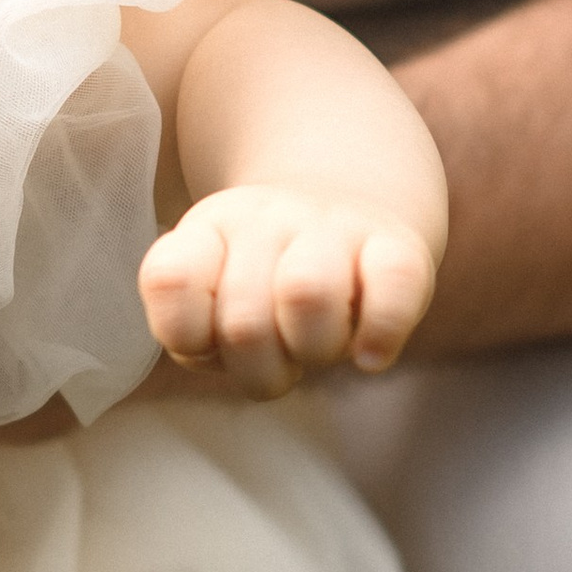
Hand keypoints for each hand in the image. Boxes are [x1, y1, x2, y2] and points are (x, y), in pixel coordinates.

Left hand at [139, 186, 437, 400]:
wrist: (346, 203)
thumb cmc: (264, 278)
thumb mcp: (210, 299)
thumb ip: (187, 327)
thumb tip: (206, 342)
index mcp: (210, 230)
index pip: (171, 281)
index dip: (190, 335)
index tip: (213, 340)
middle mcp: (267, 220)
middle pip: (244, 324)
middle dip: (261, 368)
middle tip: (281, 353)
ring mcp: (335, 227)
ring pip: (307, 293)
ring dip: (314, 349)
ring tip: (321, 345)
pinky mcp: (400, 243)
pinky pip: (393, 286)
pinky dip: (380, 335)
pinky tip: (368, 354)